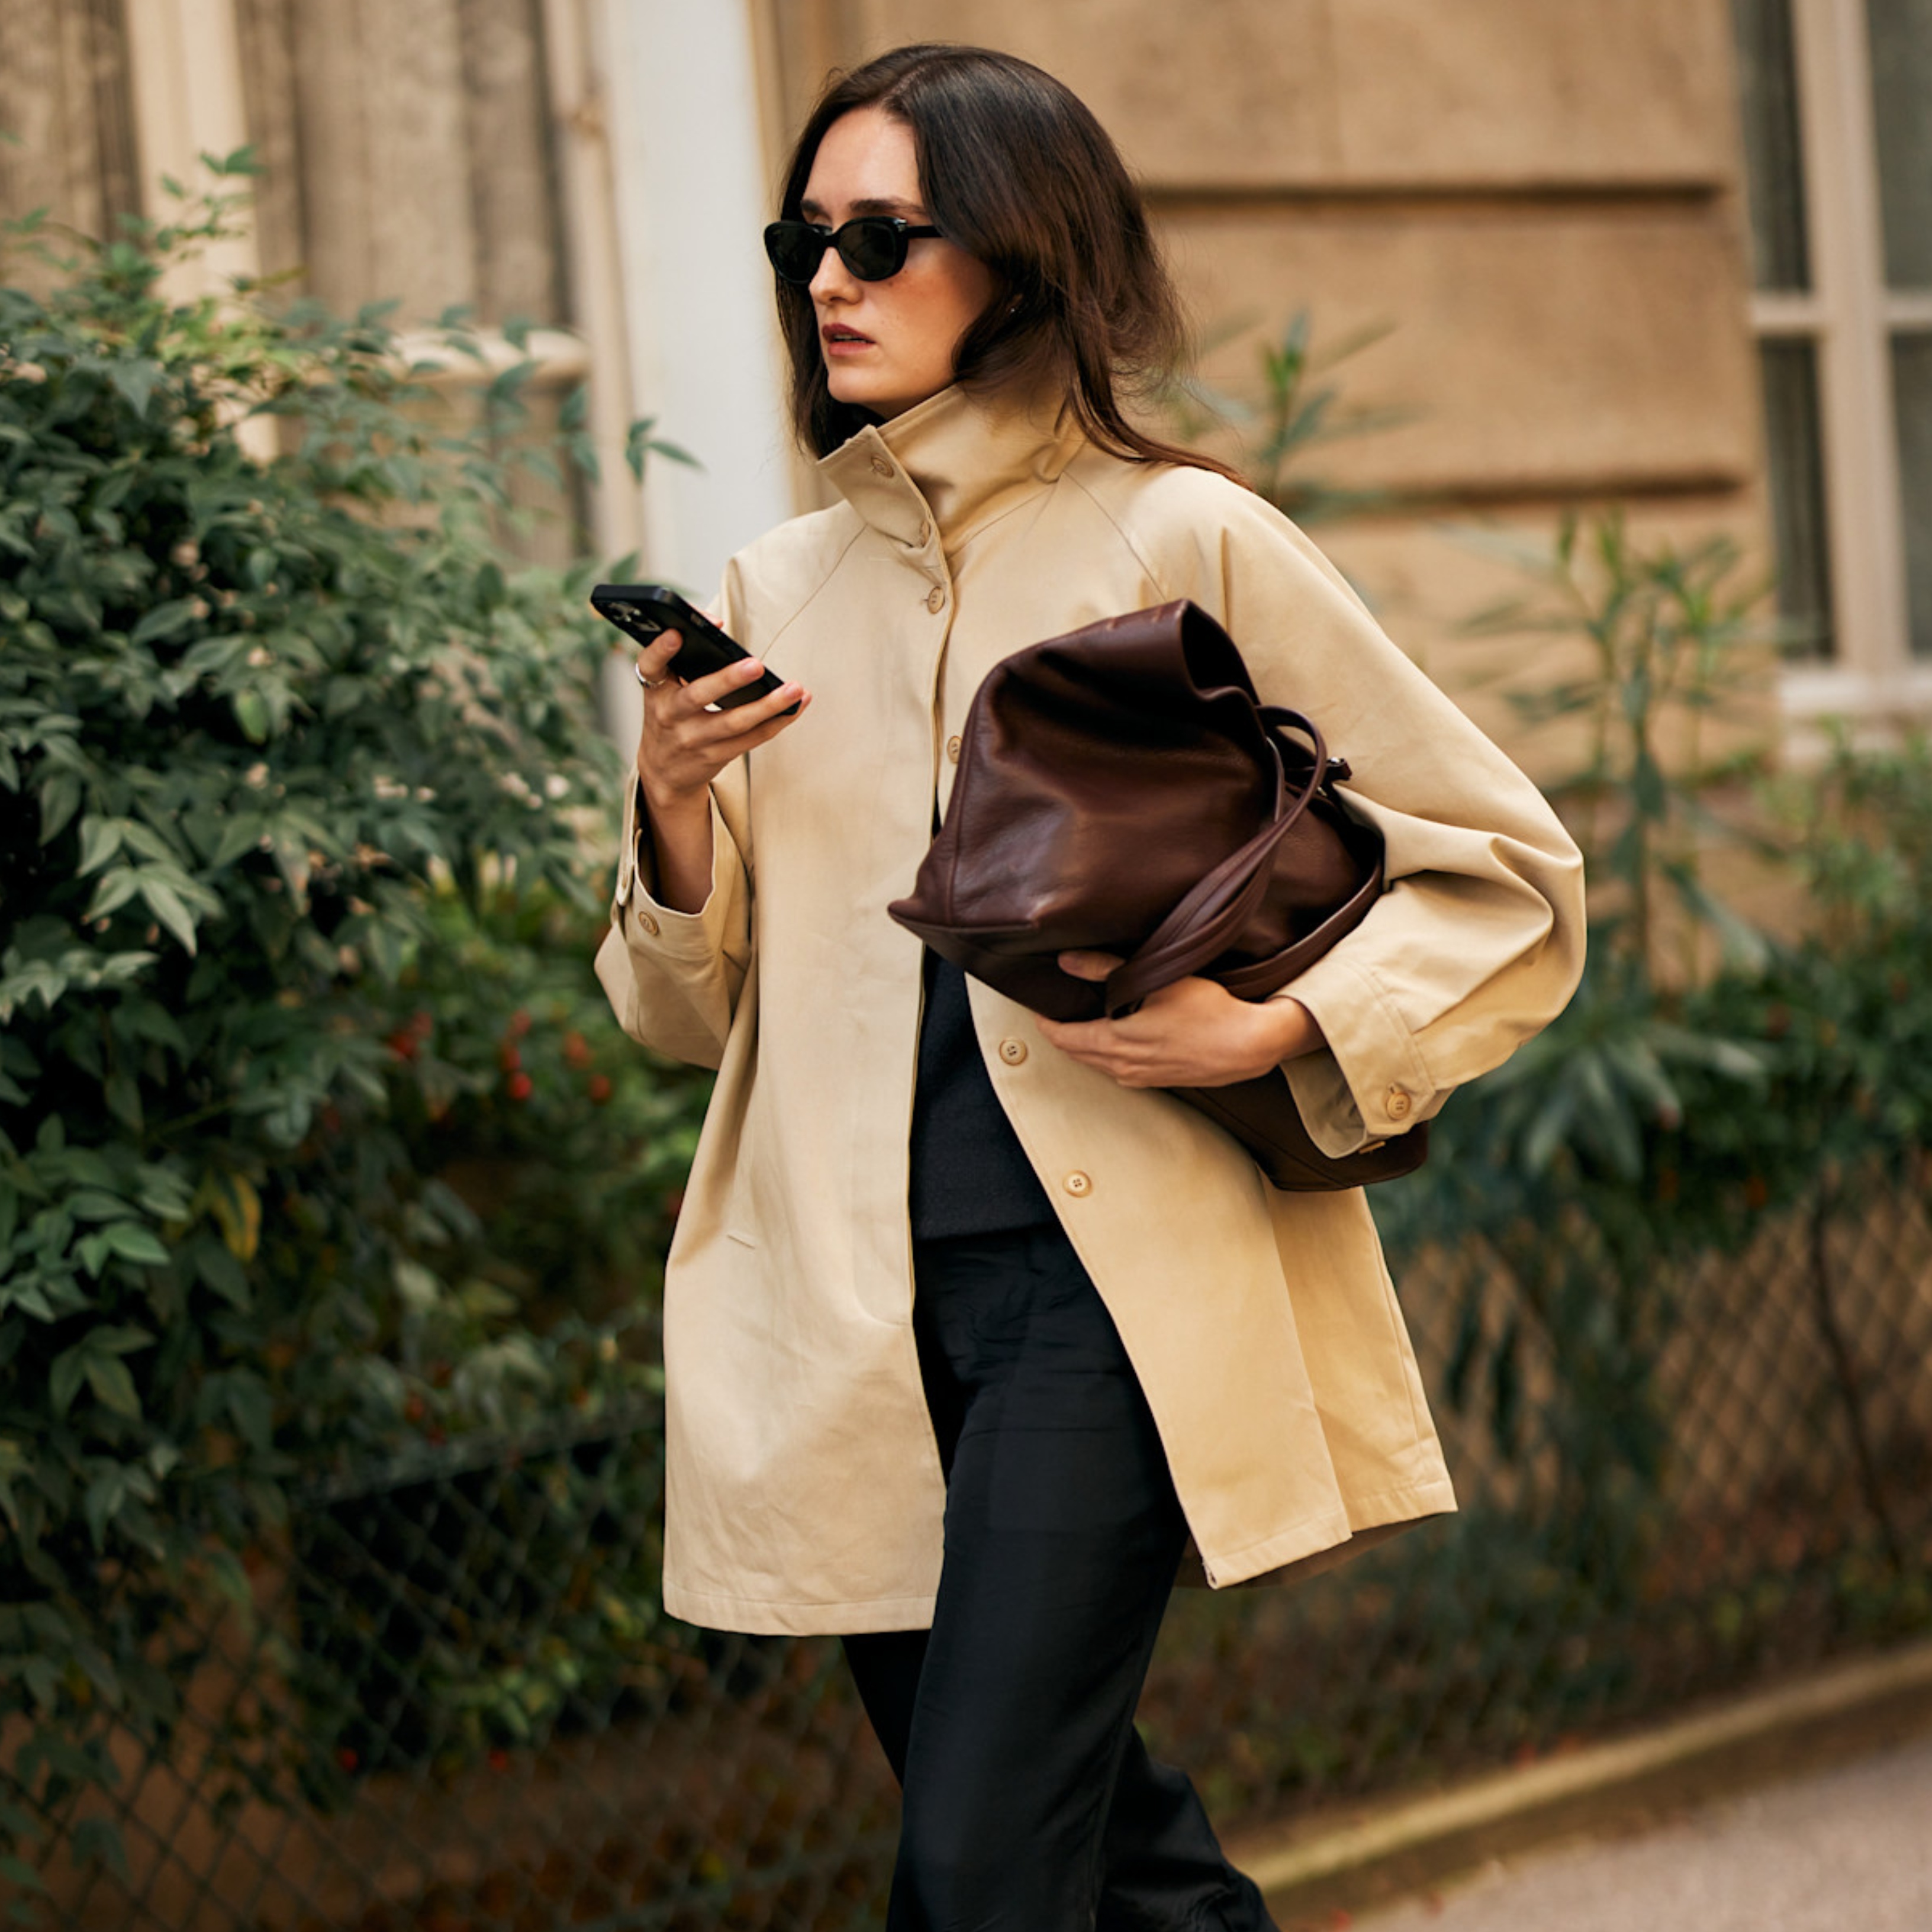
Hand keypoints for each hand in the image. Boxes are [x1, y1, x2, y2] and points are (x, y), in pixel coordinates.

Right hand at [632, 631, 809, 812]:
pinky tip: (796, 705)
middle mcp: (670, 715)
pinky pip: (752, 739)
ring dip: (767, 705)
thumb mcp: (664, 688)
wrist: (664, 771)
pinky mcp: (717, 756)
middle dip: (728, 680)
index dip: (661, 649)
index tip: (677, 634)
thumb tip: (717, 623)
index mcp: (656, 690)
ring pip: (734, 722)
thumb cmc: (670, 715)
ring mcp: (694, 739)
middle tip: (756, 665)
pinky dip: (777, 721)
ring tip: (794, 689)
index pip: (650, 665)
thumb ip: (683, 657)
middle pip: (697, 696)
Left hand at [1036, 951, 1324, 1088]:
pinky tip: (1115, 1042)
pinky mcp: (1159, 1081)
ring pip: (1099, 1064)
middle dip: (1061, 1036)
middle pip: (1078, 1054)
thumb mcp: (1155, 980)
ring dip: (1084, 1047)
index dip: (1047, 1024)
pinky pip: (1120, 1070)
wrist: (1249, 1046)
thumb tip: (1067, 960)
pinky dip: (1107, 1056)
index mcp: (1117, 1043)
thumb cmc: (1208, 1011)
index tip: (1037, 1010)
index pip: (1066, 1037)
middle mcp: (1124, 1067)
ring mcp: (1142, 1078)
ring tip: (1078, 1026)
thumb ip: (1107, 969)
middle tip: (1051, 1016)